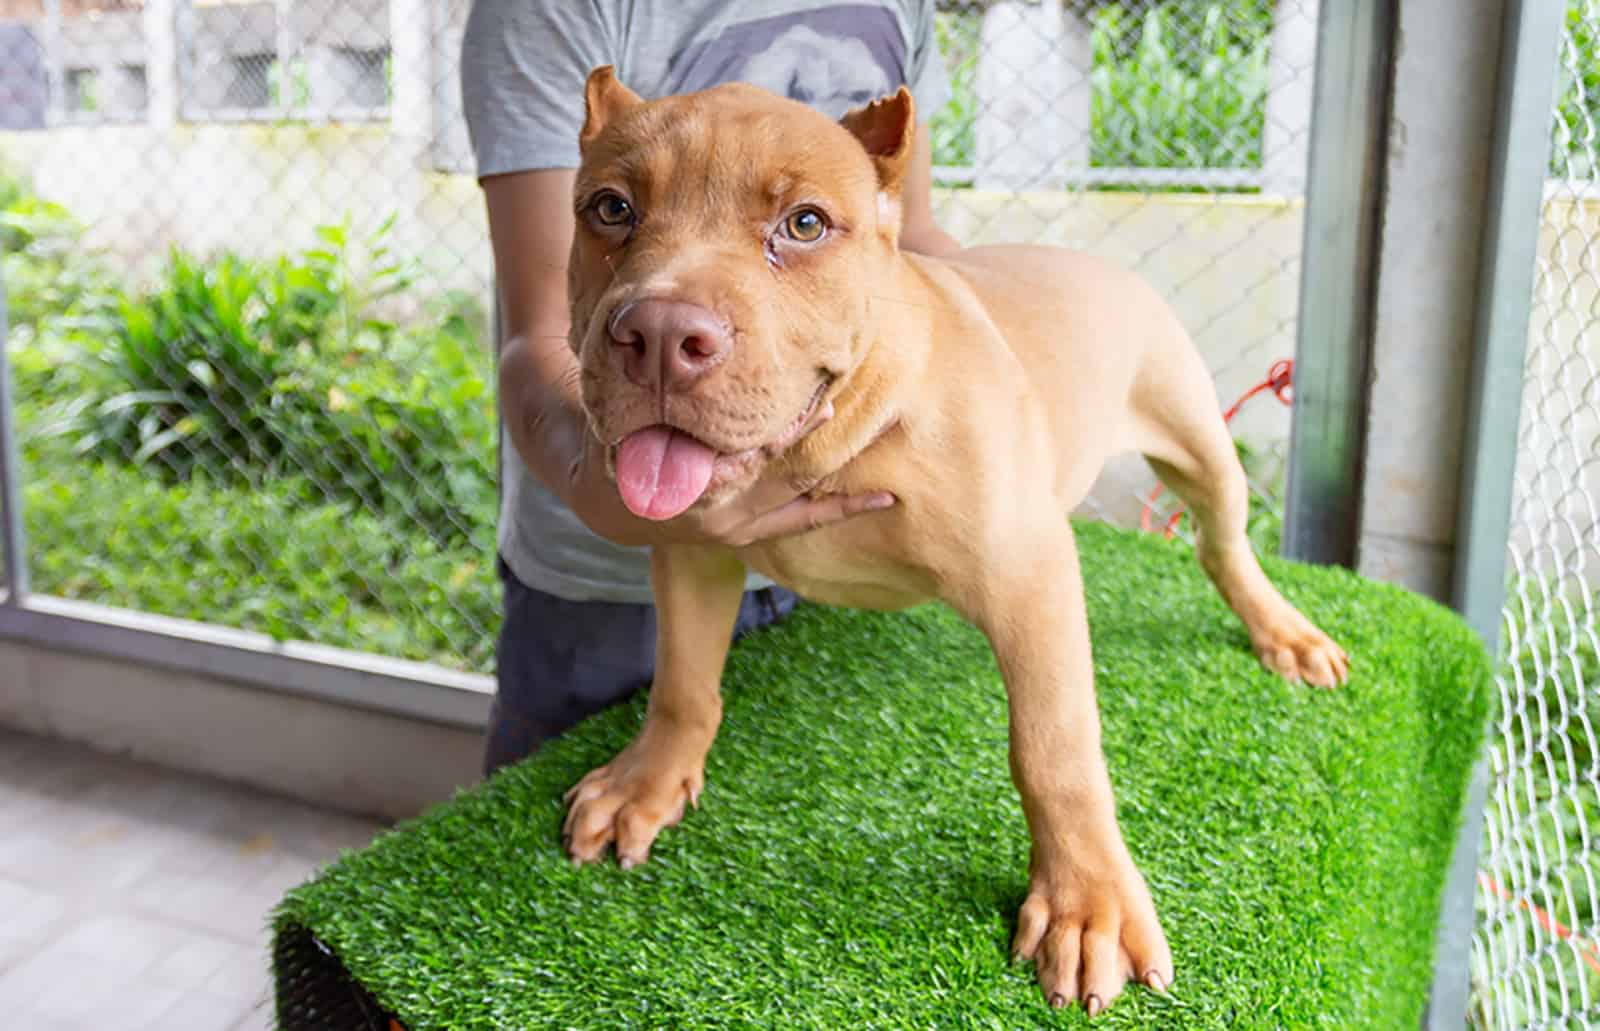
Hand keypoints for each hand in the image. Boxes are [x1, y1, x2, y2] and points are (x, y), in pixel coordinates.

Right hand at [529, 394, 896, 549]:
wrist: (615, 503)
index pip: (738, 445)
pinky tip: (886, 497)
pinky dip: (843, 507)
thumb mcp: (621, 408)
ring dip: (834, 457)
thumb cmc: (623, 442)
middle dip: (804, 427)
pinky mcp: (752, 534)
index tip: (802, 387)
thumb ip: (647, 374)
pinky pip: (803, 521)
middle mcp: (713, 509)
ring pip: (795, 487)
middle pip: (774, 464)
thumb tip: (656, 318)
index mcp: (680, 478)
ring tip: (874, 426)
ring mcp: (736, 526)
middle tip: (838, 395)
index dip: (773, 419)